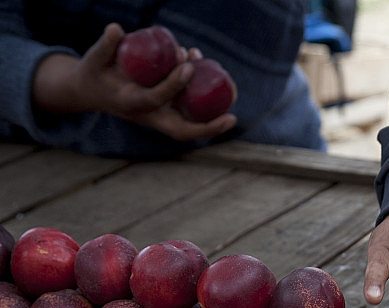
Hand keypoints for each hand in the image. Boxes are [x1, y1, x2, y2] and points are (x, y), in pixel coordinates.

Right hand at [32, 23, 235, 140]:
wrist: (92, 92)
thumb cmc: (94, 73)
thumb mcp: (94, 59)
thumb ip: (105, 45)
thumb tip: (116, 29)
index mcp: (131, 104)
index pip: (155, 98)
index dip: (173, 85)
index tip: (187, 65)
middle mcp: (149, 116)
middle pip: (181, 131)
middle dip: (208, 129)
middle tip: (232, 118)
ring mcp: (160, 116)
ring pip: (190, 123)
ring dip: (212, 114)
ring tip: (228, 85)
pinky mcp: (167, 111)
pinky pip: (191, 111)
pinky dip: (205, 99)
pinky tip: (209, 71)